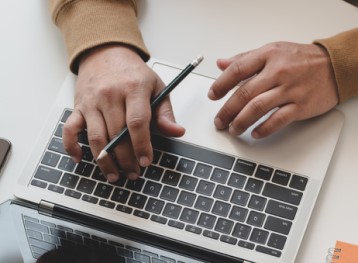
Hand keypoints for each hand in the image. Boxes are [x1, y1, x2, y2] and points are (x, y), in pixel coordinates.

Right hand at [62, 44, 184, 181]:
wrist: (106, 52)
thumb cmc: (133, 73)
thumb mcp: (156, 86)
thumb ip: (165, 112)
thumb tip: (177, 132)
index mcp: (134, 88)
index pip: (138, 122)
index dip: (142, 145)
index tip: (146, 161)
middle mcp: (110, 95)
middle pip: (117, 134)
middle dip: (126, 159)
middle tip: (133, 173)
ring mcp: (92, 102)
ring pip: (96, 137)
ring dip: (105, 160)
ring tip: (114, 175)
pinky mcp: (78, 106)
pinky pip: (70, 129)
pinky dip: (72, 146)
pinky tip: (80, 159)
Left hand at [208, 42, 338, 138]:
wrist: (334, 66)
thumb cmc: (301, 59)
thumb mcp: (272, 51)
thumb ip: (245, 58)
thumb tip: (221, 64)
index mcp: (268, 56)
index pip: (237, 70)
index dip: (221, 85)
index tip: (212, 96)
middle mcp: (278, 72)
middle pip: (244, 93)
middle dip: (227, 110)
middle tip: (219, 121)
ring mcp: (290, 90)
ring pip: (257, 108)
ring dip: (240, 122)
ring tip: (232, 129)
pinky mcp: (301, 106)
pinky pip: (278, 120)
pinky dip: (264, 129)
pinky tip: (254, 133)